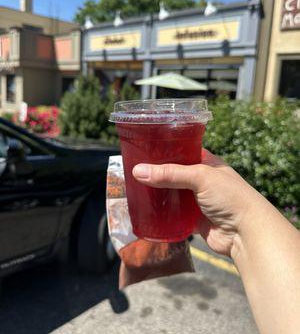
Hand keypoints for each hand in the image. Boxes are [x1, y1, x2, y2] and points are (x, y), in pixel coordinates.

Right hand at [132, 149, 263, 257]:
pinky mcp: (194, 220)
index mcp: (208, 163)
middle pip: (175, 175)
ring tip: (135, 189)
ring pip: (173, 195)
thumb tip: (137, 171)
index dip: (166, 150)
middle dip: (158, 174)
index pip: (183, 151)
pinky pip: (174, 215)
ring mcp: (198, 201)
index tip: (145, 149)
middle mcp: (202, 181)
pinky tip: (146, 210)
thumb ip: (170, 174)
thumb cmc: (230, 197)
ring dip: (158, 194)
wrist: (246, 233)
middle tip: (134, 170)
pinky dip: (163, 214)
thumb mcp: (200, 177)